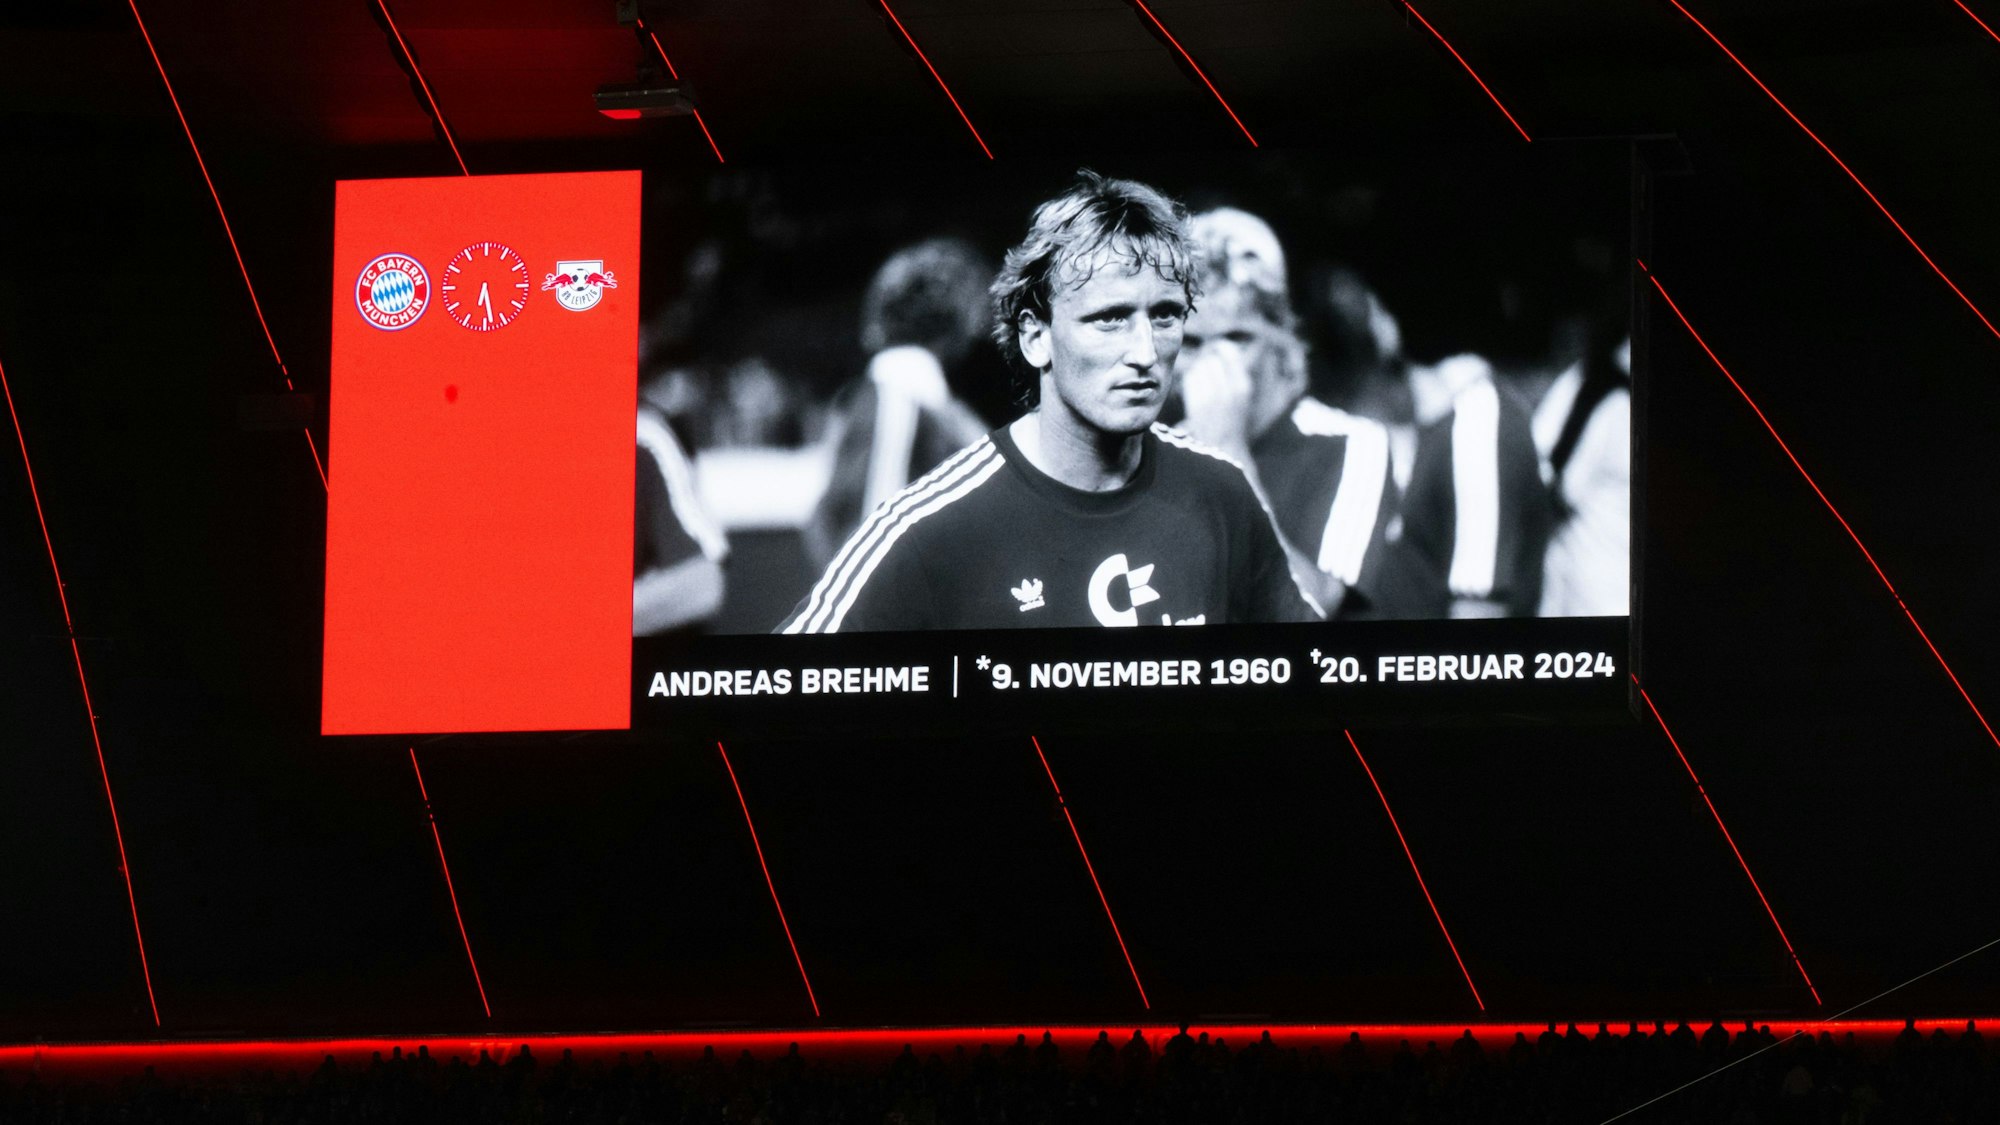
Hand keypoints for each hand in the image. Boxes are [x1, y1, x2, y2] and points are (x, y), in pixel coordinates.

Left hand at [1177, 340, 1254, 457]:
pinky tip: (1195, 389)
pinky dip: (1190, 380)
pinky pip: (1189, 379)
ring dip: (1197, 369)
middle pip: (1210, 358)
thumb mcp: (1241, 394)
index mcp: (1243, 385)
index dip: (1218, 347)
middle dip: (1206, 359)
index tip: (1214, 348)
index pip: (1228, 352)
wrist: (1224, 447)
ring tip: (1202, 380)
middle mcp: (1229, 389)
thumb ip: (1232, 372)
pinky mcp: (1197, 404)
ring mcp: (1212, 397)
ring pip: (1198, 367)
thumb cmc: (1232, 419)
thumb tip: (1215, 347)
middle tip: (1205, 367)